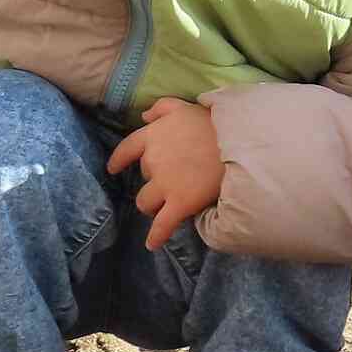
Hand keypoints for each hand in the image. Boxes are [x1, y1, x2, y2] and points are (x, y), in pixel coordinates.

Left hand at [107, 95, 222, 248]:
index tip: (114, 168)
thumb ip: (161, 108)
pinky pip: (162, 225)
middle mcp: (153, 161)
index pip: (127, 149)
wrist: (237, 143)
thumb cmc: (214, 123)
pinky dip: (156, 236)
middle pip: (143, 178)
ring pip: (146, 202)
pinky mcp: (179, 203)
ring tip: (165, 207)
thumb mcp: (185, 106)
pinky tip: (152, 244)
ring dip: (153, 205)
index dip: (119, 160)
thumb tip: (144, 116)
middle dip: (153, 181)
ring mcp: (165, 184)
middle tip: (173, 181)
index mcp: (152, 136)